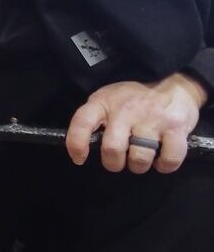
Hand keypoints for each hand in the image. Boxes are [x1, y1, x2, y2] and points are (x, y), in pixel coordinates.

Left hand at [66, 72, 207, 173]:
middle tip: (118, 161)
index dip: (76, 145)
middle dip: (113, 164)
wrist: (174, 85)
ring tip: (141, 157)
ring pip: (139, 158)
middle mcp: (126, 110)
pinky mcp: (176, 128)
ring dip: (139, 166)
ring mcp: (152, 119)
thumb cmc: (135, 98)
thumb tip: (85, 146)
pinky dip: (164, 165)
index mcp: (104, 102)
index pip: (82, 122)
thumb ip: (96, 118)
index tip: (79, 159)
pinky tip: (161, 158)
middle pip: (112, 149)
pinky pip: (169, 159)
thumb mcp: (109, 100)